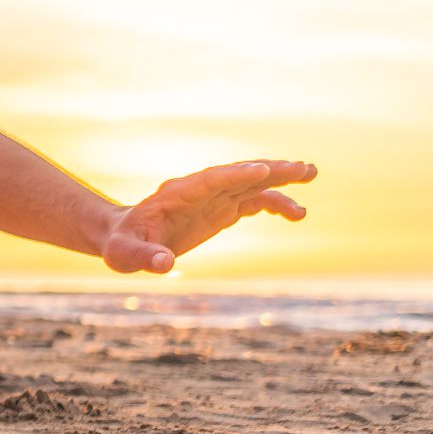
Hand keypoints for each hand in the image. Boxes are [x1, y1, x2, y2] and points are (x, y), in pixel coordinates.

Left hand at [102, 160, 316, 273]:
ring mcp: (213, 198)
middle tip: (303, 168)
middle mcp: (198, 191)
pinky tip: (298, 213)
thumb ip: (141, 257)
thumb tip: (164, 265)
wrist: (125, 237)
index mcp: (175, 195)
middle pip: (238, 175)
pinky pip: (253, 201)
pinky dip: (275, 203)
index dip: (234, 175)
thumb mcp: (123, 254)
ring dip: (281, 179)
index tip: (261, 170)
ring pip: (251, 184)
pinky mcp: (222, 209)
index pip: (209, 181)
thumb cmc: (122, 245)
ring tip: (311, 174)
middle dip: (269, 170)